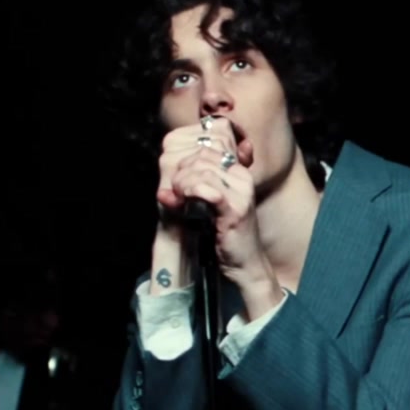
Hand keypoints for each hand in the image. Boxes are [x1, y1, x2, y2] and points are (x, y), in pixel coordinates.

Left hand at [158, 117, 269, 282]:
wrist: (244, 264)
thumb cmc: (224, 234)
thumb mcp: (208, 202)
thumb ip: (193, 184)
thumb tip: (166, 173)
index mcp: (238, 171)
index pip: (209, 145)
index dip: (186, 159)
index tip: (179, 180)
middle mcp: (242, 177)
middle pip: (202, 155)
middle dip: (181, 171)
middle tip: (177, 191)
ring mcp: (241, 192)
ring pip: (201, 169)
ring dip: (182, 183)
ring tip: (180, 198)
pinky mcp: (235, 209)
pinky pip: (207, 188)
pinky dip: (189, 193)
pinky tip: (183, 202)